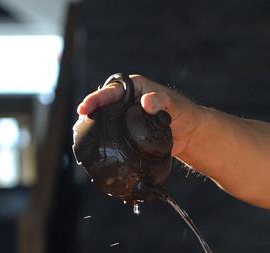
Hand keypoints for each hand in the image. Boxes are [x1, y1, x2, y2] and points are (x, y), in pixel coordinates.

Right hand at [76, 74, 198, 156]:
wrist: (190, 134)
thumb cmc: (183, 112)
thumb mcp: (172, 103)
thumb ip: (160, 101)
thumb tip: (146, 102)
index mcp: (133, 87)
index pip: (111, 91)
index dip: (96, 99)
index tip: (85, 108)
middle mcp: (126, 100)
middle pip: (103, 105)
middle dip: (90, 112)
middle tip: (80, 122)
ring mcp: (126, 117)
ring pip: (106, 120)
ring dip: (95, 127)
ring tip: (82, 135)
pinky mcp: (128, 133)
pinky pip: (115, 135)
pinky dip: (106, 140)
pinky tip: (99, 147)